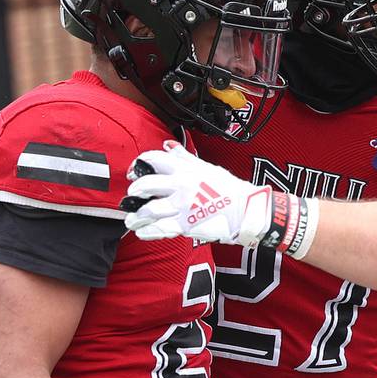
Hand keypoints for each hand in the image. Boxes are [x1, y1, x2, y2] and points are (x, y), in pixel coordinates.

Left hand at [122, 141, 273, 244]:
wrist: (245, 210)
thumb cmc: (229, 189)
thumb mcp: (206, 167)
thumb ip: (184, 157)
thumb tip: (168, 145)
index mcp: (185, 169)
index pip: (154, 159)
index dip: (139, 164)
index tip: (133, 171)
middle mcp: (180, 185)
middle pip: (146, 185)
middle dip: (134, 191)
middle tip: (131, 196)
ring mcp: (181, 206)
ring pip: (148, 210)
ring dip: (136, 217)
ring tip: (132, 220)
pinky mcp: (184, 225)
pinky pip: (158, 229)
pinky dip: (147, 231)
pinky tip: (143, 232)